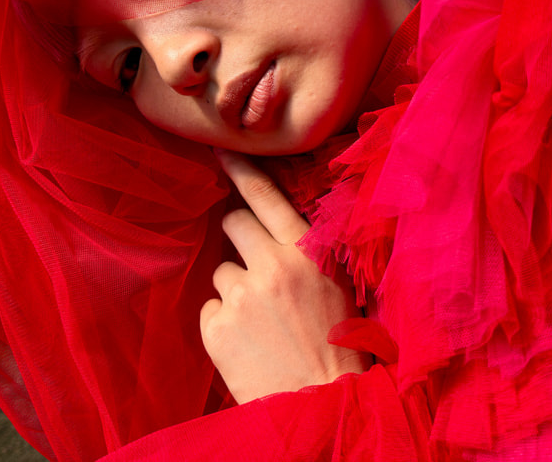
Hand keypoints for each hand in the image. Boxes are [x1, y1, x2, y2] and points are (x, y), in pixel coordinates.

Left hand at [201, 150, 369, 403]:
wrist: (324, 403)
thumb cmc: (340, 343)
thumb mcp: (338, 283)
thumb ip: (308, 251)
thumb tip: (277, 226)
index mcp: (308, 253)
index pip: (267, 196)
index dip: (242, 168)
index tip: (221, 148)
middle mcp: (272, 266)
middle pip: (234, 222)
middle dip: (240, 236)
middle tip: (258, 268)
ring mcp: (241, 296)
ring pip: (223, 270)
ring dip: (236, 289)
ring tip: (264, 322)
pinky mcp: (217, 327)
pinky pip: (211, 308)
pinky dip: (225, 322)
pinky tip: (249, 342)